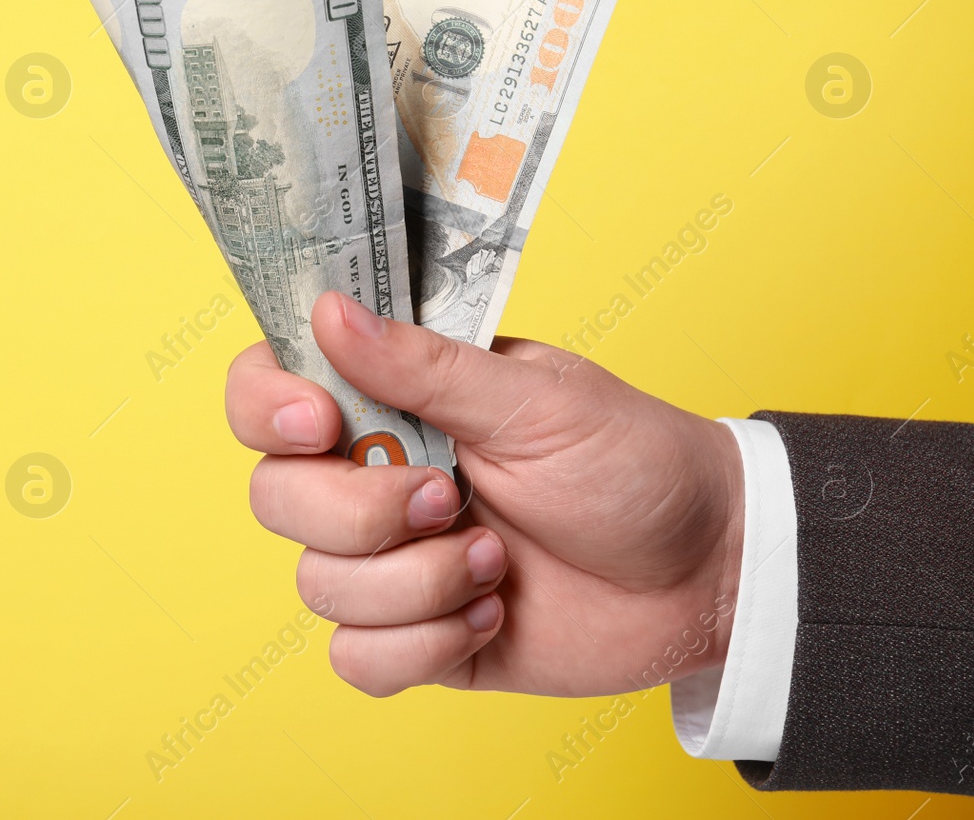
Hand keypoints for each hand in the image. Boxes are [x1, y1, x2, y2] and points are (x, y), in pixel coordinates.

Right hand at [225, 291, 744, 697]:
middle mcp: (375, 477)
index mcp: (394, 400)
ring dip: (416, 582)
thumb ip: (426, 366)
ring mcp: (390, 562)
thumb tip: (328, 312)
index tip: (321, 422)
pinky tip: (490, 617)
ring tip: (499, 562)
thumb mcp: (537, 401)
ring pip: (317, 586)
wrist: (706, 573)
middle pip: (276, 497)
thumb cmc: (633, 463)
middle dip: (363, 512)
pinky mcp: (416, 638)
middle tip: (452, 498)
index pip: (269, 390)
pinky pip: (357, 660)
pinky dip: (423, 645)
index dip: (267, 407)